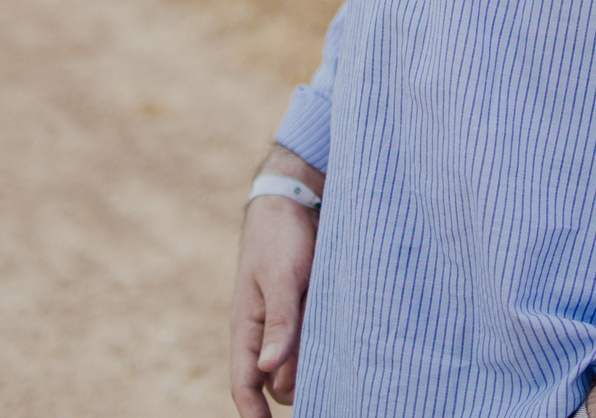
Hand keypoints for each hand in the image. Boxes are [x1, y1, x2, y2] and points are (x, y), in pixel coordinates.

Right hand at [230, 146, 323, 415]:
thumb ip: (279, 322)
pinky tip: (351, 344)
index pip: (244, 385)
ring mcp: (288, 324)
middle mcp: (266, 333)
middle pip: (279, 384)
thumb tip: (268, 371)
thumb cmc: (281, 236)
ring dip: (317, 366)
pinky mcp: (309, 312)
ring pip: (301, 366)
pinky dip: (329, 349)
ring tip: (345, 358)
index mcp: (247, 328)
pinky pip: (317, 343)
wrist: (297, 198)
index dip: (254, 415)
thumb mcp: (281, 277)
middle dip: (299, 388)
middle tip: (331, 379)